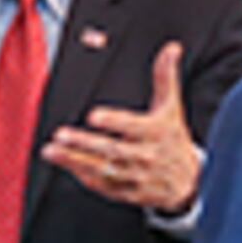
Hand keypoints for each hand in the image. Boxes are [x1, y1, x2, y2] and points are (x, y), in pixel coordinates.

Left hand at [43, 42, 201, 213]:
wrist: (189, 182)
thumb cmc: (173, 139)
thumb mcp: (172, 108)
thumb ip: (166, 78)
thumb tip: (171, 48)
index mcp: (156, 133)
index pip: (133, 127)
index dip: (114, 121)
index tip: (94, 116)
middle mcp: (146, 156)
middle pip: (112, 150)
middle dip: (84, 143)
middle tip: (61, 135)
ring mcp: (137, 177)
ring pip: (103, 170)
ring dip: (75, 161)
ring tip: (52, 151)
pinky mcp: (129, 193)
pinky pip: (104, 187)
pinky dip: (85, 178)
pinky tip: (67, 167)